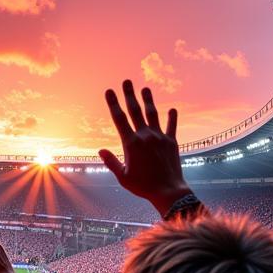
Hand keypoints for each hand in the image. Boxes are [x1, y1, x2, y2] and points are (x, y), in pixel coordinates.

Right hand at [99, 80, 190, 216]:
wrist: (168, 191)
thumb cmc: (143, 186)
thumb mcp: (123, 176)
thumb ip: (111, 162)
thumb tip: (101, 151)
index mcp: (131, 144)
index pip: (119, 119)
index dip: (113, 103)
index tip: (109, 91)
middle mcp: (145, 136)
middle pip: (135, 111)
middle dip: (129, 95)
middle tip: (126, 81)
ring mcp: (159, 137)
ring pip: (152, 114)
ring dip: (148, 100)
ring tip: (145, 88)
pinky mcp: (171, 142)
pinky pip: (171, 126)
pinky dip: (171, 117)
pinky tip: (171, 109)